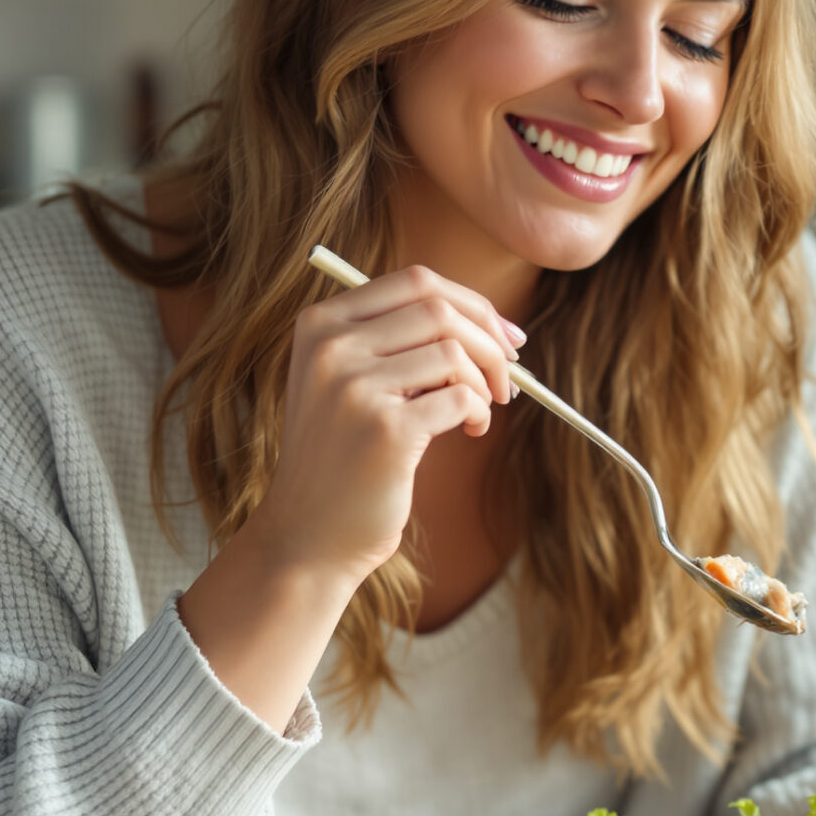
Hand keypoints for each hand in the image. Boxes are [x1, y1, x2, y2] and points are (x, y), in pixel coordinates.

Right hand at [246, 264, 523, 585]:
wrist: (308, 535)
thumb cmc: (342, 457)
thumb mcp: (348, 382)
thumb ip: (396, 342)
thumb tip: (489, 319)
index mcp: (320, 324)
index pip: (414, 281)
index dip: (472, 304)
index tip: (504, 336)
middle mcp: (331, 347)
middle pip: (440, 309)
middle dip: (489, 341)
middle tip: (507, 378)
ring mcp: (354, 387)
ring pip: (454, 352)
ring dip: (484, 382)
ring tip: (478, 412)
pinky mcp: (386, 430)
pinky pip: (461, 397)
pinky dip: (478, 411)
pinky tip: (469, 431)